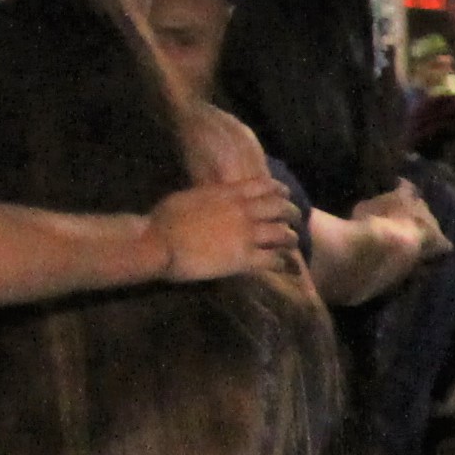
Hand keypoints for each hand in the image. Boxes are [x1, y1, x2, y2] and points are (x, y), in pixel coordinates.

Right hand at [153, 177, 291, 283]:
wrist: (158, 242)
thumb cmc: (164, 219)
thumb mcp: (191, 196)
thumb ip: (209, 196)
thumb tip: (211, 196)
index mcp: (229, 193)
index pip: (264, 186)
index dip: (279, 190)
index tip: (285, 195)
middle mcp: (243, 211)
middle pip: (280, 208)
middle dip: (291, 214)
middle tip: (295, 221)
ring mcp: (246, 235)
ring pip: (282, 234)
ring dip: (290, 239)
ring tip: (292, 244)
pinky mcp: (243, 259)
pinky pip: (273, 260)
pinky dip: (283, 264)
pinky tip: (287, 268)